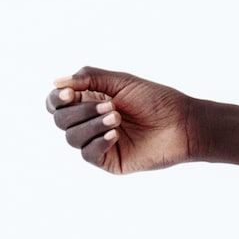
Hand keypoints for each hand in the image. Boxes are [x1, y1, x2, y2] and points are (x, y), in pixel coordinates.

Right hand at [45, 65, 197, 173]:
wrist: (182, 123)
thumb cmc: (155, 100)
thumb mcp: (120, 81)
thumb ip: (88, 78)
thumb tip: (56, 83)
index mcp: (88, 100)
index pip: (56, 103)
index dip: (56, 99)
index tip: (69, 94)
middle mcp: (89, 122)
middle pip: (60, 120)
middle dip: (80, 111)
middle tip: (110, 105)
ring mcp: (97, 142)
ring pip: (72, 137)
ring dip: (91, 125)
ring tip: (117, 117)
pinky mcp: (108, 160)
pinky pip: (88, 154)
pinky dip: (97, 142)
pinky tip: (115, 134)